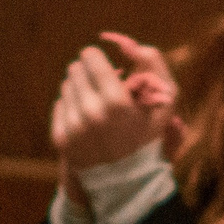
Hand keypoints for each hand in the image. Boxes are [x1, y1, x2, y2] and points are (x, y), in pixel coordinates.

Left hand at [51, 40, 171, 177]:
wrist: (129, 180)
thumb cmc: (150, 135)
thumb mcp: (165, 99)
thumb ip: (152, 62)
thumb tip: (126, 43)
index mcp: (116, 101)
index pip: (90, 57)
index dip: (98, 58)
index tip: (104, 65)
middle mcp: (90, 113)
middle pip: (75, 69)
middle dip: (89, 73)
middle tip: (101, 86)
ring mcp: (73, 128)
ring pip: (66, 86)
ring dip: (80, 89)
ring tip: (96, 104)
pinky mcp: (61, 139)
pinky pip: (58, 105)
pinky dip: (71, 107)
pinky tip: (86, 118)